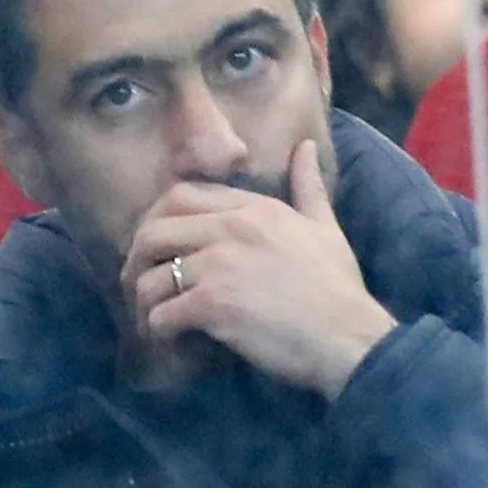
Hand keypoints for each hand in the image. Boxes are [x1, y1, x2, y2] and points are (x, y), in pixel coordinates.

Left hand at [123, 140, 394, 397]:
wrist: (351, 339)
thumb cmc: (339, 289)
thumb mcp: (325, 228)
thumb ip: (308, 188)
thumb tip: (306, 146)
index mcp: (253, 208)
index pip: (181, 196)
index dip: (158, 221)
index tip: (157, 248)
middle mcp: (230, 228)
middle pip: (152, 231)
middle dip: (136, 260)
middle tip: (141, 285)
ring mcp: (219, 265)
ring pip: (149, 276)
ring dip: (143, 303)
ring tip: (152, 320)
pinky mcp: (213, 305)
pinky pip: (160, 315)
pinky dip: (157, 331)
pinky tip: (171, 341)